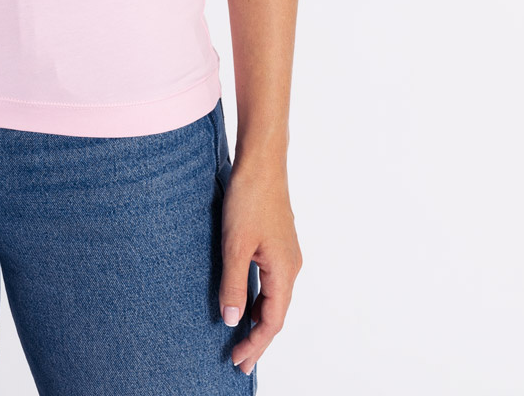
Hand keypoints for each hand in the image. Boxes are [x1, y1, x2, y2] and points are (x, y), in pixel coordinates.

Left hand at [218, 163, 302, 375]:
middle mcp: (291, 266)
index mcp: (285, 271)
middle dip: (258, 338)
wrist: (261, 162)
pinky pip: (272, 281)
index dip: (256, 344)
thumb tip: (232, 320)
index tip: (237, 361)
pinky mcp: (278, 243)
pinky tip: (246, 300)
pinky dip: (259, 298)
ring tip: (241, 337)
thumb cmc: (249, 199)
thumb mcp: (235, 245)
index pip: (272, 321)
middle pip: (276, 313)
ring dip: (258, 318)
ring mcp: (286, 254)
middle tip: (238, 360)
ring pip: (274, 297)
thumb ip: (234, 284)